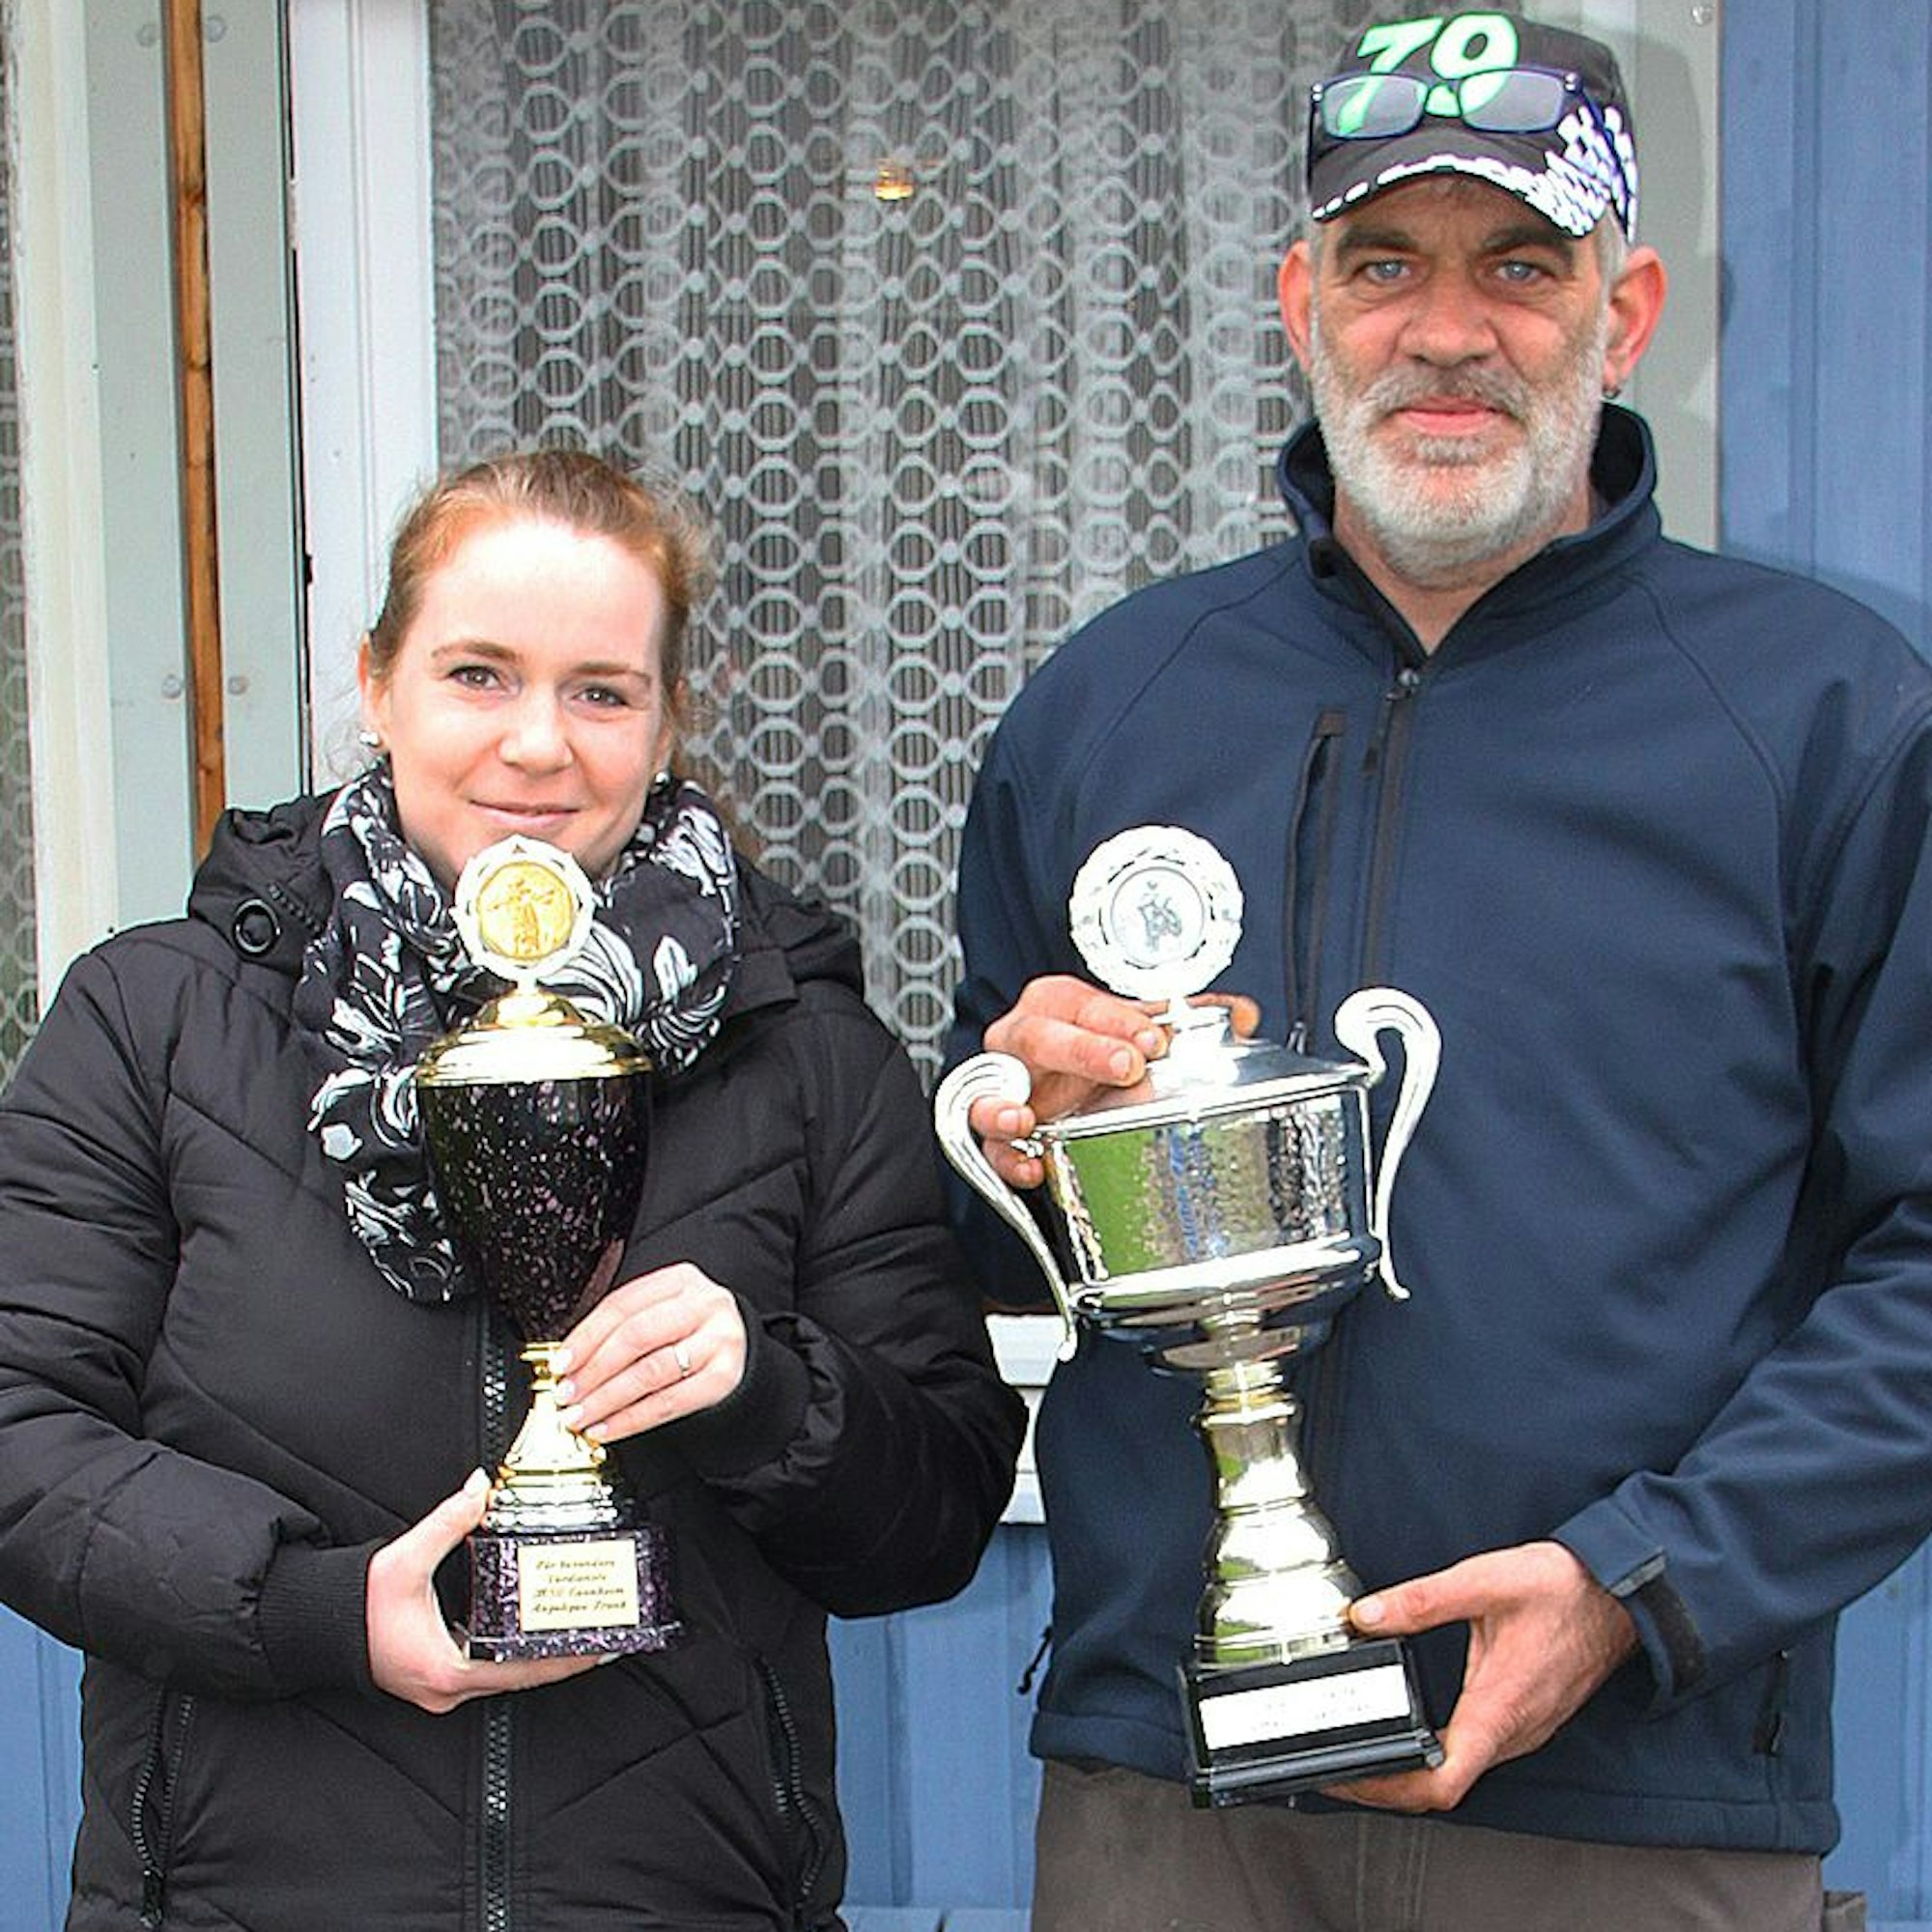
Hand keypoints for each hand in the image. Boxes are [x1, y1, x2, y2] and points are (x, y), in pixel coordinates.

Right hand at [366, 1471, 603, 1711]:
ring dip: (538, 1656)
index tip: (599, 1650)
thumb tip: (479, 1487)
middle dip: (562, 1658)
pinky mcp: (436, 1677)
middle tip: (602, 1635)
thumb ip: (447, 1522)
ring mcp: (442, 1688)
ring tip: (578, 1631)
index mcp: (448, 1671)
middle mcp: (448, 1688)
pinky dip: (513, 1653)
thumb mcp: (404, 1559)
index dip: (564, 1661)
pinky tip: (532, 1631)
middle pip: (520, 1677)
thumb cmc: (353, 1605)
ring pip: (504, 1676)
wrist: (313, 1626)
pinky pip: (486, 1669)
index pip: (522, 1672)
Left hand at [554, 1261, 746, 1442]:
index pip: (622, 1305)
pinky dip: (631, 1419)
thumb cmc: (690, 1334)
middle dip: (593, 1369)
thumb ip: (622, 1328)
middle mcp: (704, 1305)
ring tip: (580, 1416)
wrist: (742, 1354)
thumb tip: (570, 1362)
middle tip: (567, 1393)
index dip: (585, 1336)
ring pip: (650, 1371)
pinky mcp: (725, 1377)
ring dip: (607, 1399)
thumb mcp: (662, 1314)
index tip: (561, 1363)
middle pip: (636, 1335)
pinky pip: (668, 1402)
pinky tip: (608, 1429)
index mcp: (680, 1280)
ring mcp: (718, 1340)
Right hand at [970, 976, 1258, 1188]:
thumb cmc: (1095, 1041)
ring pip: (989, 1092)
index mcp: (1057, 1004)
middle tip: (1126, 1066)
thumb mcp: (1139, 1027)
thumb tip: (1242, 1016)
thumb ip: (1188, 1020)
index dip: (1119, 1020)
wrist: (1059, 1071)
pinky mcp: (1000, 1135)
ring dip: (1004, 1107)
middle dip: (1082, 1051)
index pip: (1084, 1004)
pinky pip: (991, 1148)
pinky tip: (1031, 1166)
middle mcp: (1023, 1040)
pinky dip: (1008, 1160)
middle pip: (1037, 1038)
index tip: (1154, 1038)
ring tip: (1026, 1119)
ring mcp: (1006, 1089)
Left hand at [1325, 1541, 1638, 1812]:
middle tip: (1340, 1768)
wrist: (1623, 1592)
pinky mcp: (1526, 1718)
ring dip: (1411, 1773)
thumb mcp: (1482, 1582)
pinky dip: (1438, 1756)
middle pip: (1442, 1789)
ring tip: (1366, 1753)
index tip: (1350, 1778)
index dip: (1389, 1790)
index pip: (1441, 1784)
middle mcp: (1513, 1732)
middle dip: (1386, 1785)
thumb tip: (1367, 1615)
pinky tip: (1416, 1733)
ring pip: (1461, 1773)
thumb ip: (1420, 1600)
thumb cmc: (1565, 1590)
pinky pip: (1477, 1753)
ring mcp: (1523, 1730)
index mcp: (1499, 1709)